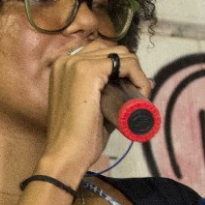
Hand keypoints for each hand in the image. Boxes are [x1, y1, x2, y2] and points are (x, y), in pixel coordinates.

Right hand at [41, 40, 149, 178]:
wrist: (66, 154)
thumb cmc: (77, 138)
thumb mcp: (90, 107)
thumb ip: (105, 95)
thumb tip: (133, 88)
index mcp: (63, 66)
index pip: (101, 53)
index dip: (120, 69)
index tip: (131, 90)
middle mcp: (67, 59)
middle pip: (113, 50)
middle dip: (130, 69)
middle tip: (137, 95)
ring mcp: (76, 63)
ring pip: (122, 54)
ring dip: (137, 73)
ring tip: (139, 97)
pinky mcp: (88, 71)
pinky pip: (126, 63)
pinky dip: (139, 77)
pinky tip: (141, 94)